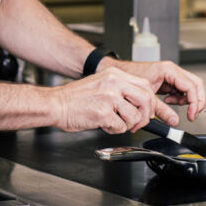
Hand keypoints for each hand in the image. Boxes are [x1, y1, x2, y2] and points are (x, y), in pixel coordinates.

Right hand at [51, 66, 174, 133]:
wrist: (56, 104)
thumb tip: (140, 104)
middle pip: (146, 99)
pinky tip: (104, 124)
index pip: (146, 86)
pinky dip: (114, 130)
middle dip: (145, 116)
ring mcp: (109, 97)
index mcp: (115, 75)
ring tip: (114, 122)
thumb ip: (121, 90)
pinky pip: (121, 127)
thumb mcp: (101, 84)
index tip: (145, 111)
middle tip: (137, 123)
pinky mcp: (103, 113)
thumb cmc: (75, 98)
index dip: (149, 102)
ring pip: (135, 116)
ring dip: (127, 125)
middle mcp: (114, 83)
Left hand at [100, 58, 205, 122]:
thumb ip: (161, 110)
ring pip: (190, 88)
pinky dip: (179, 99)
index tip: (191, 115)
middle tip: (192, 114)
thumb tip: (174, 121)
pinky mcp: (169, 81)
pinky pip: (181, 90)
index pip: (191, 86)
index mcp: (169, 70)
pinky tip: (168, 102)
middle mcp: (172, 70)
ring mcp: (171, 75)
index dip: (195, 102)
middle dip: (197, 101)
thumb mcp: (148, 96)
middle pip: (196, 84)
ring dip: (187, 100)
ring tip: (172, 105)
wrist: (119, 73)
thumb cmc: (130, 77)